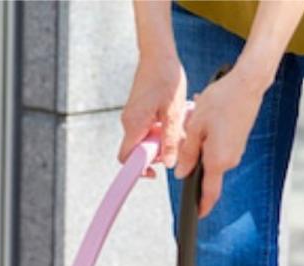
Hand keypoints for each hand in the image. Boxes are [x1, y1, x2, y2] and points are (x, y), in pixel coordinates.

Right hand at [118, 53, 186, 178]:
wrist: (158, 53)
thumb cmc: (166, 78)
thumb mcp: (173, 112)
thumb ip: (170, 140)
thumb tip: (169, 163)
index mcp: (134, 125)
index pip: (126, 159)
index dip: (138, 170)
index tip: (154, 173)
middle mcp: (129, 122)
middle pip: (139, 151)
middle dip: (157, 153)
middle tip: (175, 143)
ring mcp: (133, 117)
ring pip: (145, 140)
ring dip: (161, 140)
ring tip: (177, 127)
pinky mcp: (138, 112)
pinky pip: (147, 129)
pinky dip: (160, 130)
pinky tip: (173, 119)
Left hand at [174, 68, 264, 217]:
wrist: (248, 84)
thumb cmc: (222, 101)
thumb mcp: (196, 126)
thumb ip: (188, 153)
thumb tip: (181, 173)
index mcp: (217, 161)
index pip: (209, 193)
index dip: (202, 206)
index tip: (197, 215)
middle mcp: (229, 161)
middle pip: (208, 173)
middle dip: (196, 163)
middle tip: (189, 135)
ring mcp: (236, 152)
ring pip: (213, 158)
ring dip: (202, 147)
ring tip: (198, 121)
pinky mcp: (238, 142)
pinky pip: (220, 148)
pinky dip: (210, 139)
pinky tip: (208, 119)